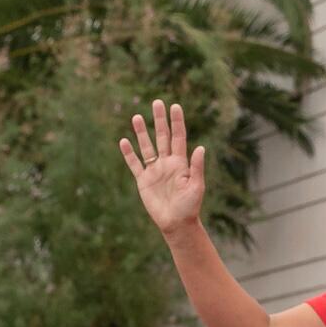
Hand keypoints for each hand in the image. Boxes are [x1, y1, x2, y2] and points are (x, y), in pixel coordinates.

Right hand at [119, 100, 205, 237]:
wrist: (176, 224)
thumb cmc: (190, 207)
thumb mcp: (197, 187)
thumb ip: (197, 167)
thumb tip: (201, 148)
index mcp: (181, 163)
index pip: (178, 137)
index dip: (177, 122)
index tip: (175, 106)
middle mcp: (167, 163)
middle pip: (162, 136)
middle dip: (159, 120)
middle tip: (157, 102)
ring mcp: (154, 171)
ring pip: (146, 147)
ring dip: (141, 132)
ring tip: (136, 117)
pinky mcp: (143, 181)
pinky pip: (134, 164)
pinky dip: (129, 154)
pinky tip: (124, 141)